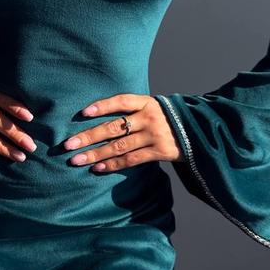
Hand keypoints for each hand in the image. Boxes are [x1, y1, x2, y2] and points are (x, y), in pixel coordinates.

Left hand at [62, 94, 182, 171]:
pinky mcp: (160, 152)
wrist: (201, 131)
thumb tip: (101, 118)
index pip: (121, 101)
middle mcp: (149, 117)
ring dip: (95, 154)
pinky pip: (131, 159)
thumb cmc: (169, 119)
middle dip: (88, 136)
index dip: (102, 106)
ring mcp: (155, 135)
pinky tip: (96, 168)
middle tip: (68, 144)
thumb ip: (133, 110)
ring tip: (76, 160)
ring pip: (119, 146)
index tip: (83, 113)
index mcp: (147, 102)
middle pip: (113, 127)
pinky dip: (112, 164)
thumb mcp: (154, 107)